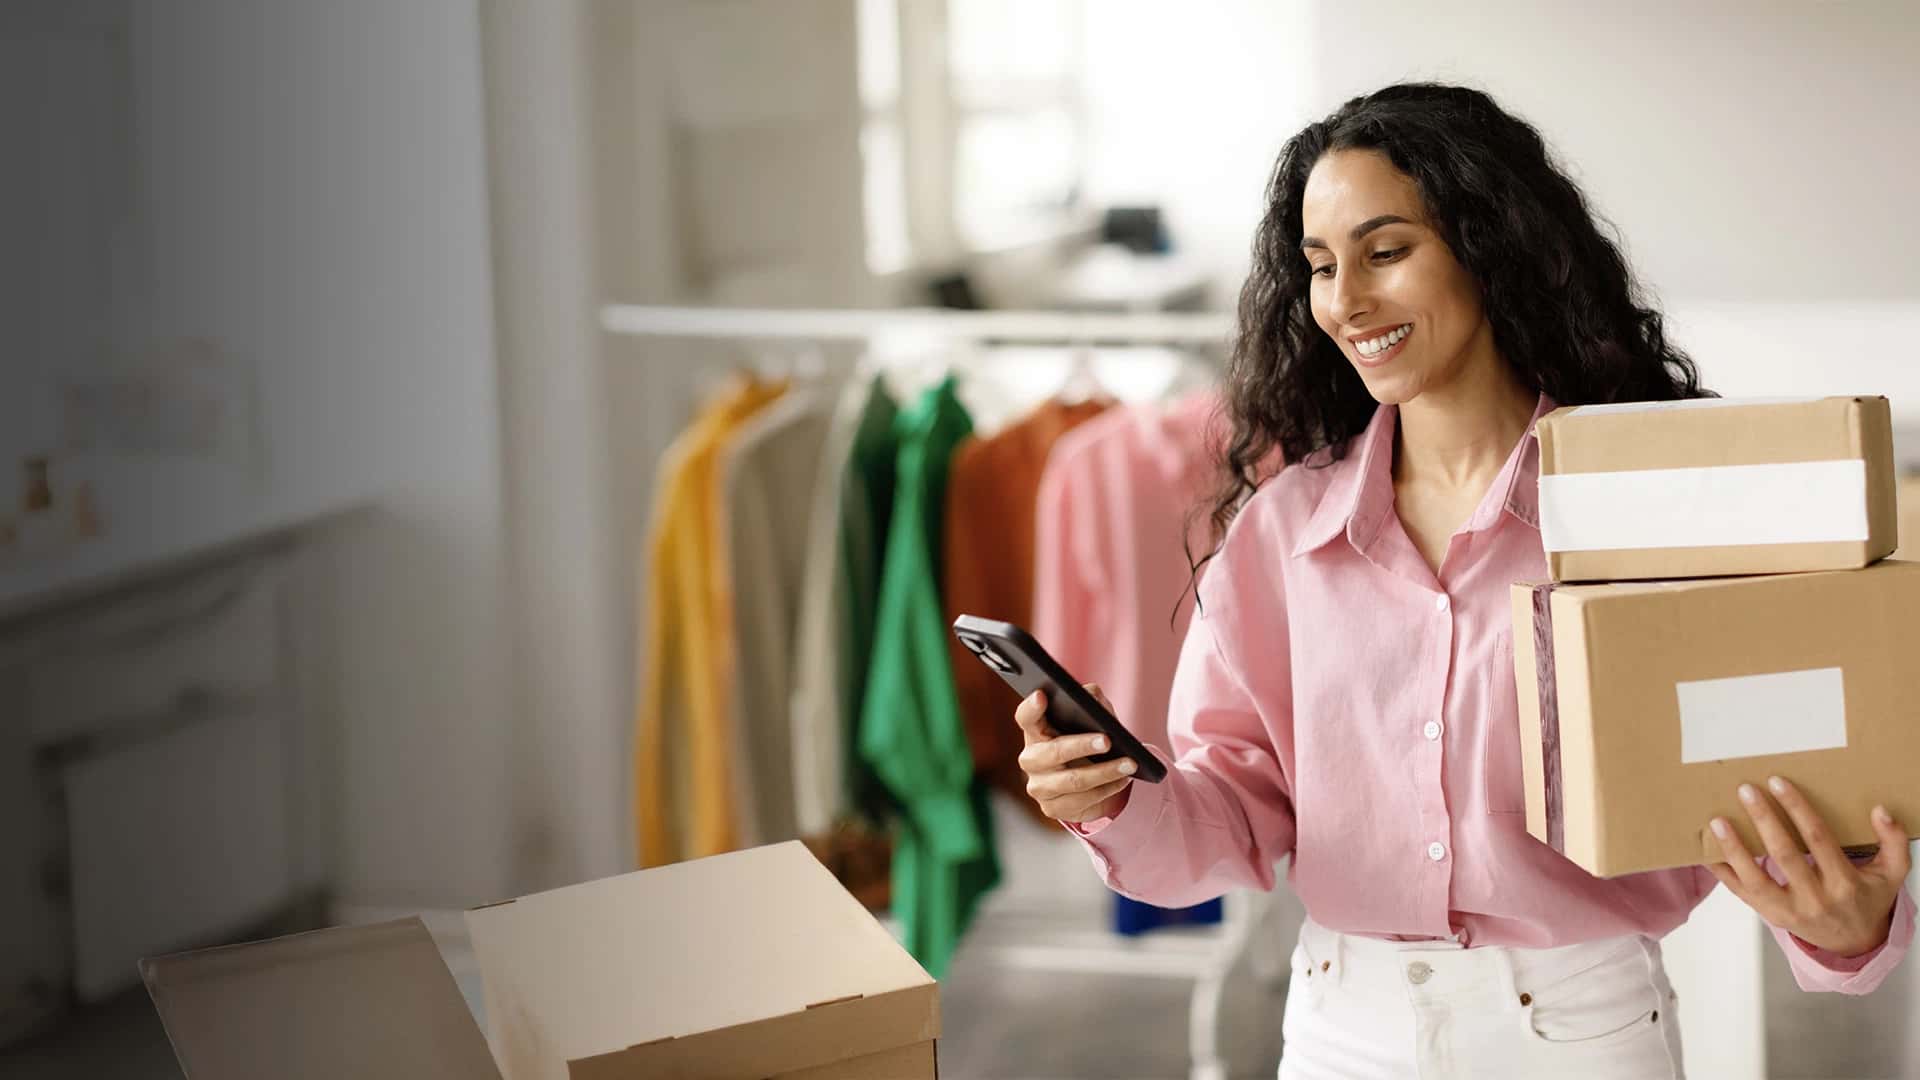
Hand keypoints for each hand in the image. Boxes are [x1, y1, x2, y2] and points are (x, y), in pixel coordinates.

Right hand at [1013, 683, 1136, 823]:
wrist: (1090, 779)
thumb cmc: (1086, 739)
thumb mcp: (1091, 718)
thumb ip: (1090, 701)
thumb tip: (1092, 695)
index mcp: (1035, 731)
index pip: (1026, 717)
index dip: (1031, 708)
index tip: (1042, 695)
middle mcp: (1030, 759)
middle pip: (1052, 752)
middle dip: (1081, 746)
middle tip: (1106, 741)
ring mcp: (1039, 786)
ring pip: (1072, 781)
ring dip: (1104, 772)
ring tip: (1129, 764)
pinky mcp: (1052, 808)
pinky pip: (1082, 801)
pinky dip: (1106, 789)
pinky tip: (1122, 780)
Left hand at [1706, 776, 1909, 957]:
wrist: (1853, 942)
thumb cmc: (1868, 898)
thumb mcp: (1892, 874)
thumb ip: (1892, 842)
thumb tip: (1879, 811)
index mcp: (1844, 884)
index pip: (1818, 839)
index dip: (1798, 810)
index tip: (1778, 782)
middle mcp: (1815, 899)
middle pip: (1784, 855)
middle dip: (1763, 820)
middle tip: (1746, 789)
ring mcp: (1789, 911)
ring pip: (1755, 879)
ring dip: (1734, 848)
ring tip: (1718, 820)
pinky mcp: (1769, 915)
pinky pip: (1740, 893)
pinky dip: (1722, 872)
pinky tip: (1706, 851)